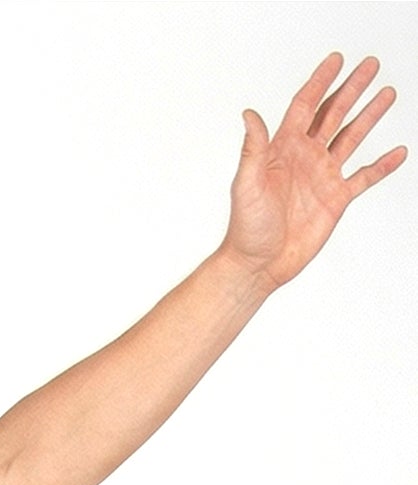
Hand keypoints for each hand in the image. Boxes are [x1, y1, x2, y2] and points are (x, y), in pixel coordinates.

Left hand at [224, 54, 405, 288]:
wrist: (258, 265)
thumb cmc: (246, 228)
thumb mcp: (247, 184)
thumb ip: (253, 149)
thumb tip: (249, 115)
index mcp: (283, 149)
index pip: (305, 106)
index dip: (320, 82)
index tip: (336, 60)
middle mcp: (305, 158)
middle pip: (333, 114)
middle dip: (351, 89)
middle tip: (370, 65)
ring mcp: (322, 177)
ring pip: (351, 138)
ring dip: (369, 116)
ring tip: (387, 93)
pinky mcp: (335, 200)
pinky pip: (364, 177)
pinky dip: (381, 166)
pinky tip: (398, 152)